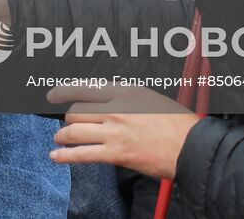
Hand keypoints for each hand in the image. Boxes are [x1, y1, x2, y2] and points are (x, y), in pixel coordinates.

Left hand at [46, 83, 197, 180]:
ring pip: (75, 130)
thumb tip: (108, 98)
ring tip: (60, 139)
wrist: (190, 146)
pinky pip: (82, 154)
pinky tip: (56, 156)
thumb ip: (126, 96)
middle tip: (68, 124)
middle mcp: (116, 109)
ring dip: (63, 136)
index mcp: (125, 91)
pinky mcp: (116, 154)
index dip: (63, 91)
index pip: (85, 88)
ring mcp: (115, 131)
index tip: (53, 95)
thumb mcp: (150, 98)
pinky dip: (65, 156)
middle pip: (77, 110)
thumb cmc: (176, 123)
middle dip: (69, 118)